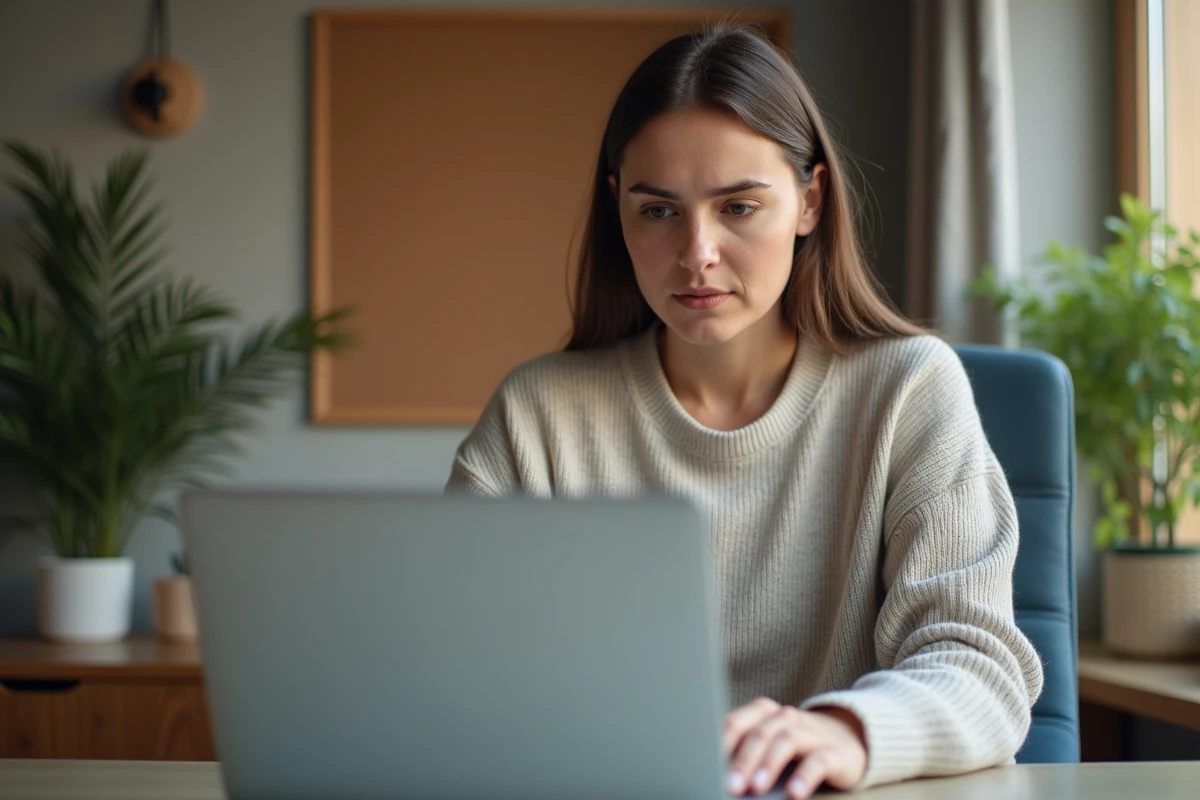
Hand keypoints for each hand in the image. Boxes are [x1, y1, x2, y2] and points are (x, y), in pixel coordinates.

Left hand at [723, 697, 867, 798]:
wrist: (849, 741)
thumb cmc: (796, 747)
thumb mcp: (768, 745)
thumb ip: (744, 754)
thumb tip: (714, 776)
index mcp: (762, 713)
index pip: (735, 723)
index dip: (719, 744)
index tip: (705, 766)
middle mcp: (785, 718)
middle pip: (759, 733)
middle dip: (742, 760)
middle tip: (730, 784)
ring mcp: (811, 732)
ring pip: (786, 741)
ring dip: (769, 765)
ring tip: (757, 788)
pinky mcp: (834, 752)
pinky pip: (818, 761)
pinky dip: (805, 777)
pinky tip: (794, 794)